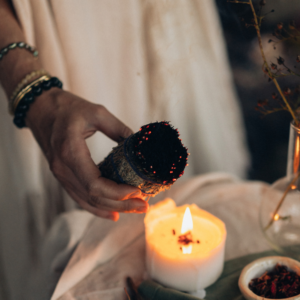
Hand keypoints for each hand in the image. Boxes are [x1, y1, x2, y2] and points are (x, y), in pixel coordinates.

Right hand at [25, 88, 148, 220]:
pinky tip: (113, 212)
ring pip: (87, 201)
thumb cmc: (66, 107)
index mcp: (70, 151)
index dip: (117, 193)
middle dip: (122, 204)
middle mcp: (62, 168)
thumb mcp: (96, 112)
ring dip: (112, 207)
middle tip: (144, 205)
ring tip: (135, 209)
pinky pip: (80, 197)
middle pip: (93, 196)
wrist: (40, 108)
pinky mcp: (62, 175)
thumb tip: (138, 144)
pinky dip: (97, 207)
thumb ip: (118, 129)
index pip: (94, 184)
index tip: (137, 191)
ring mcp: (60, 174)